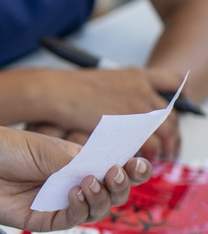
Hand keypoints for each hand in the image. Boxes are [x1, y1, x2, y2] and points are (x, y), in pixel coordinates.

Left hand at [0, 124, 150, 231]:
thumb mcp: (42, 146)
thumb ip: (73, 159)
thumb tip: (103, 166)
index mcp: (74, 161)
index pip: (111, 167)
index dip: (129, 168)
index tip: (139, 162)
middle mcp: (70, 183)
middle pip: (111, 192)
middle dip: (121, 184)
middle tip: (117, 172)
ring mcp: (58, 202)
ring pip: (96, 209)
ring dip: (102, 196)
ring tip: (93, 181)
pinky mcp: (43, 220)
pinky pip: (71, 220)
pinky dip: (79, 207)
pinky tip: (75, 192)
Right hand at [39, 66, 181, 157]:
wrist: (55, 91)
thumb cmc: (67, 88)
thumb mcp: (100, 81)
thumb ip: (117, 91)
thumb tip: (120, 106)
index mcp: (135, 75)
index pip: (171, 81)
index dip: (177, 95)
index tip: (171, 110)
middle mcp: (142, 89)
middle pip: (170, 112)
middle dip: (172, 131)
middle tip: (167, 144)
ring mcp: (138, 106)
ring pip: (167, 129)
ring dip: (166, 145)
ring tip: (157, 156)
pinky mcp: (131, 124)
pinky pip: (152, 142)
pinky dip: (151, 153)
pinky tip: (143, 159)